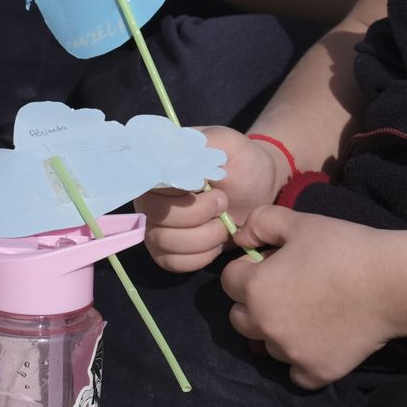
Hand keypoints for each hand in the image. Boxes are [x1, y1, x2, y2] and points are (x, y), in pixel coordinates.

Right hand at [135, 127, 288, 271]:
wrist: (258, 188)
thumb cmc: (241, 162)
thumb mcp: (226, 144)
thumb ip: (199, 144)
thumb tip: (169, 156)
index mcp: (157, 169)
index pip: (151, 185)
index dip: (181, 190)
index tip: (206, 184)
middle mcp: (149, 199)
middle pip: (158, 216)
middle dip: (199, 213)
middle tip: (223, 201)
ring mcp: (155, 228)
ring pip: (166, 242)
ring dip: (205, 236)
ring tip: (224, 222)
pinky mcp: (167, 253)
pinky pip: (174, 263)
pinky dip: (202, 255)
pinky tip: (216, 240)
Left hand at [221, 207, 405, 388]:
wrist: (393, 283)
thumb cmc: (345, 247)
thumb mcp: (299, 222)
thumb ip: (260, 223)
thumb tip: (239, 238)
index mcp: (256, 288)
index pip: (229, 281)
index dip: (247, 269)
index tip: (271, 264)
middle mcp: (265, 325)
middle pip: (239, 318)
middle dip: (253, 304)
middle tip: (286, 291)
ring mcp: (289, 353)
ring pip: (266, 346)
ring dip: (277, 332)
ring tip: (306, 314)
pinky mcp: (315, 372)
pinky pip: (295, 373)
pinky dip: (302, 361)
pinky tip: (319, 341)